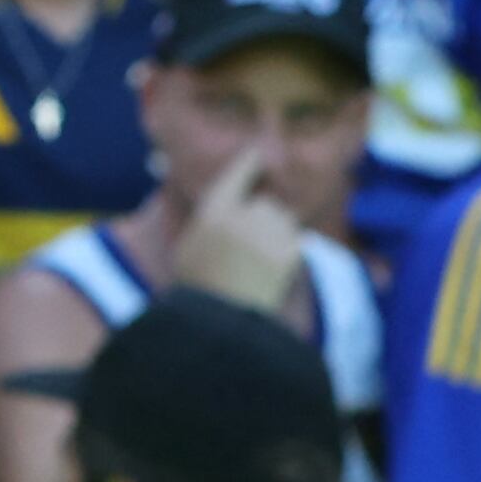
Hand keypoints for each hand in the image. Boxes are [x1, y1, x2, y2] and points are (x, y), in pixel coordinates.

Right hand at [166, 144, 308, 308]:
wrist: (222, 327)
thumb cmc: (198, 290)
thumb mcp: (188, 249)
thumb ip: (209, 218)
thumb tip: (230, 197)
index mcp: (213, 213)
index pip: (239, 173)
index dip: (251, 163)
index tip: (257, 154)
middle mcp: (243, 216)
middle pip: (264, 203)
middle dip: (260, 217)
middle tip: (248, 246)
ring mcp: (270, 233)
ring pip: (281, 220)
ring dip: (274, 232)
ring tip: (257, 262)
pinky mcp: (291, 251)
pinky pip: (292, 239)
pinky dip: (284, 250)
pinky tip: (269, 271)